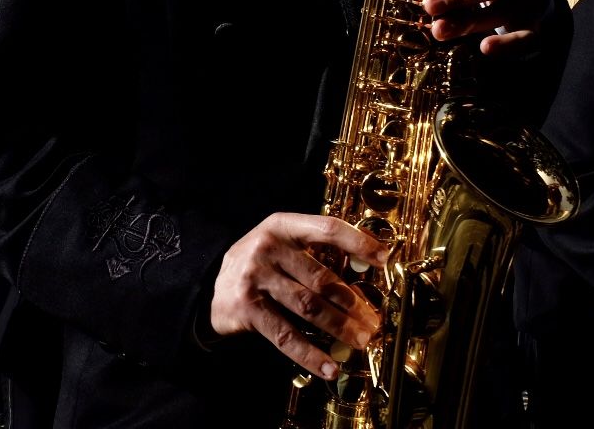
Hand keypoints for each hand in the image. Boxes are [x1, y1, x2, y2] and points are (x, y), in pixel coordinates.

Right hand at [208, 213, 386, 378]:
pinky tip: (329, 366)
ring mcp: (256, 277)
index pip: (327, 228)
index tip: (383, 258)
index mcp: (283, 226)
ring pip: (309, 307)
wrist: (210, 288)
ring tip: (360, 341)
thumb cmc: (259, 266)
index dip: (358, 242)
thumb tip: (361, 283)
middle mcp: (268, 247)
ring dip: (340, 327)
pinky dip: (311, 354)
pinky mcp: (248, 308)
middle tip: (373, 321)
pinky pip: (286, 335)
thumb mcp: (281, 247)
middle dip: (354, 302)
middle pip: (322, 277)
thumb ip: (314, 256)